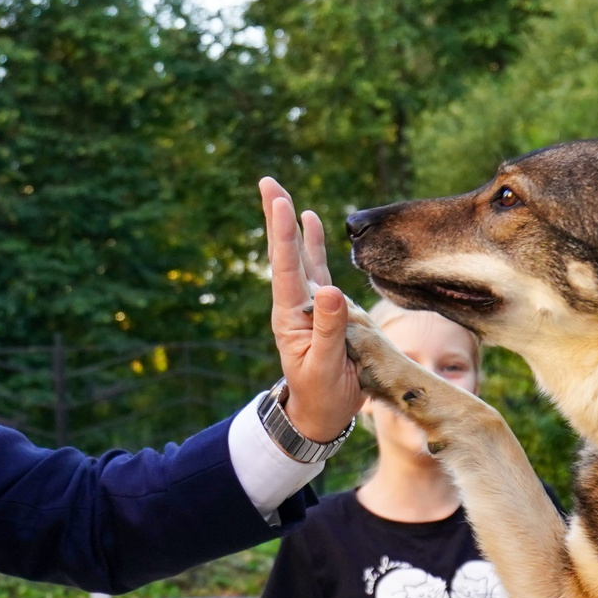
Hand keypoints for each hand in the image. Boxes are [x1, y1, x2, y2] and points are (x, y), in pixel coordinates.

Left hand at [259, 177, 363, 444]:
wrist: (322, 414)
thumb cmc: (323, 395)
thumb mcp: (327, 366)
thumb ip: (329, 329)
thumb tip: (330, 290)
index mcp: (290, 317)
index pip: (286, 268)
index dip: (283, 234)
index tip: (281, 202)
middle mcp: (295, 305)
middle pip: (284, 254)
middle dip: (276, 218)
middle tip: (267, 183)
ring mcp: (308, 304)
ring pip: (299, 257)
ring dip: (291, 226)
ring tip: (283, 195)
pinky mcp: (325, 308)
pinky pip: (318, 268)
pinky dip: (313, 244)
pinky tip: (312, 221)